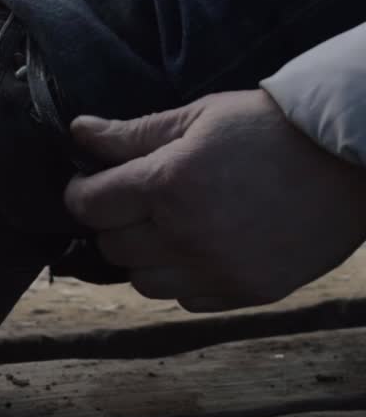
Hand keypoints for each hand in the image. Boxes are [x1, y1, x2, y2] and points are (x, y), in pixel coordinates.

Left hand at [64, 90, 365, 311]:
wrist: (352, 160)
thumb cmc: (272, 128)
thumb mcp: (198, 116)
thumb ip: (132, 134)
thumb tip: (78, 131)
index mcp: (169, 185)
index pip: (89, 206)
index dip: (81, 192)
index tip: (90, 184)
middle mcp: (187, 235)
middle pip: (111, 246)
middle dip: (114, 222)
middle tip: (135, 201)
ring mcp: (219, 270)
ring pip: (143, 282)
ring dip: (144, 257)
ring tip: (169, 228)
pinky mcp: (248, 292)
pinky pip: (188, 300)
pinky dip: (184, 279)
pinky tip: (203, 248)